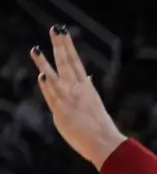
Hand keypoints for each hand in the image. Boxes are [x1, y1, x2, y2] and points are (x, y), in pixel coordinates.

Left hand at [29, 27, 125, 168]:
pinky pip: (53, 97)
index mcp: (87, 88)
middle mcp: (78, 91)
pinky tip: (41, 75)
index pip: (76, 62)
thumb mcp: (95, 104)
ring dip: (44, 63)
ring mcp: (69, 101)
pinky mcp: (62, 112)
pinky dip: (47, 86)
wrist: (105, 144)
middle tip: (55, 29)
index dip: (68, 46)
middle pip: (67, 64)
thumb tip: (86, 77)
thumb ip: (86, 90)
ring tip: (35, 49)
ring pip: (55, 78)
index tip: (62, 33)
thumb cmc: (101, 128)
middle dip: (61, 46)